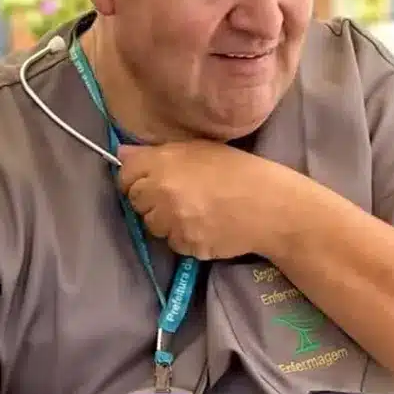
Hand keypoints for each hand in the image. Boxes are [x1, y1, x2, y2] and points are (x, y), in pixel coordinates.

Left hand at [118, 140, 319, 260]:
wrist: (271, 206)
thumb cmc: (240, 170)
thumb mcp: (201, 149)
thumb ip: (159, 152)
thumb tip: (122, 152)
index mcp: (164, 163)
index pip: (125, 173)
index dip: (135, 176)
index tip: (151, 179)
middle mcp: (162, 192)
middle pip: (136, 200)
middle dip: (151, 199)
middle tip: (180, 195)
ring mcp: (173, 222)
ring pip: (153, 225)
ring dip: (167, 220)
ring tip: (197, 211)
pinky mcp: (186, 245)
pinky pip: (174, 243)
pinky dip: (185, 237)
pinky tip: (207, 226)